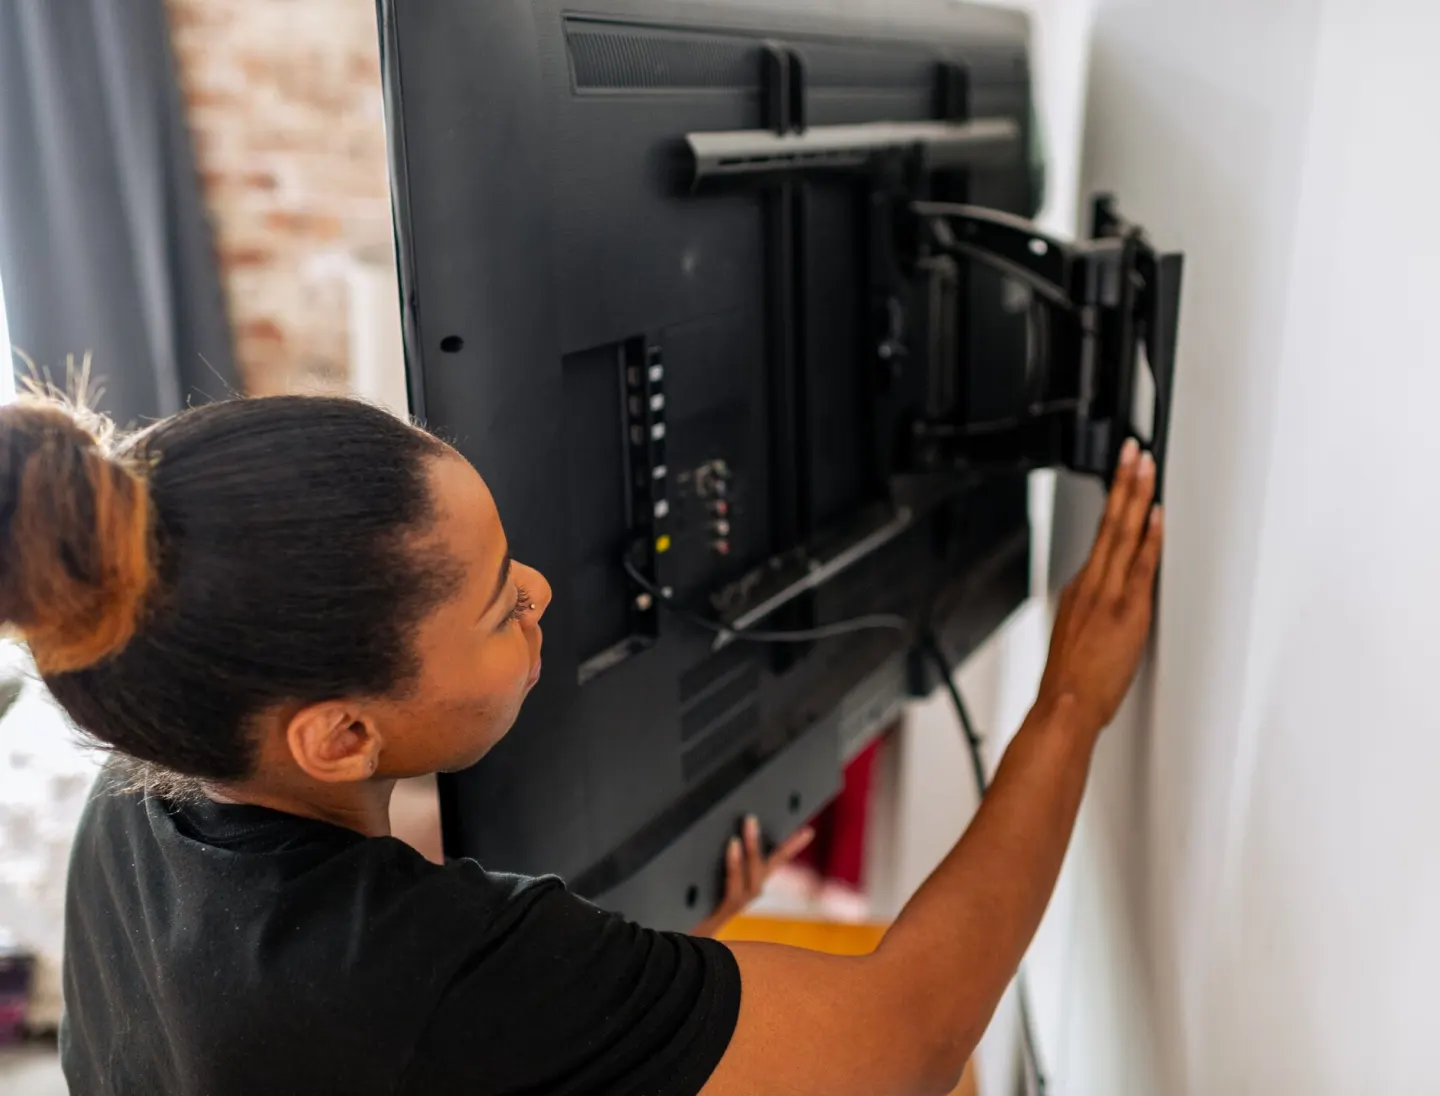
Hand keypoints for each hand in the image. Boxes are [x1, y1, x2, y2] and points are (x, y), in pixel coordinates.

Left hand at [692, 816, 815, 937]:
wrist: (682, 947)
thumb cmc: (691, 909)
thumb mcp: (705, 883)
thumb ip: (717, 865)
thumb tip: (722, 831)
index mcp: (747, 885)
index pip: (773, 863)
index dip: (791, 847)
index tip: (808, 832)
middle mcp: (747, 895)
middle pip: (769, 866)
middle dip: (783, 846)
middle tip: (789, 823)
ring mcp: (738, 904)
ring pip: (753, 874)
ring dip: (752, 846)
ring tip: (749, 823)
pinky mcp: (724, 912)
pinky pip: (734, 885)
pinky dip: (735, 864)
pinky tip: (732, 845)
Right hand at [1036, 438, 1163, 737]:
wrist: (1064, 705)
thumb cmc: (1071, 682)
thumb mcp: (1073, 635)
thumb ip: (1089, 610)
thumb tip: (1103, 601)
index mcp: (1079, 588)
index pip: (1101, 534)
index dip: (1113, 500)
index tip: (1122, 472)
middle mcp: (1091, 584)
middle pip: (1109, 523)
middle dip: (1123, 483)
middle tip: (1132, 451)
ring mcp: (1108, 595)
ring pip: (1122, 534)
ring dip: (1135, 497)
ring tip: (1144, 467)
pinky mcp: (1125, 611)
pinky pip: (1138, 567)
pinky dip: (1148, 539)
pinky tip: (1156, 516)